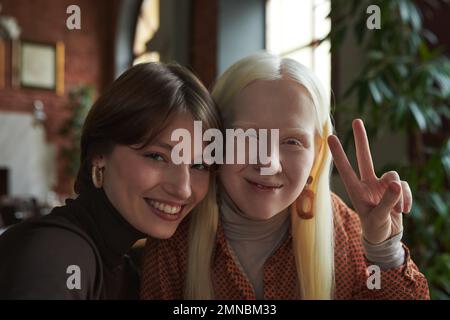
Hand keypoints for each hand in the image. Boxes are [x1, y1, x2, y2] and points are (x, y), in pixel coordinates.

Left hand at [327, 119, 411, 243]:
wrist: (387, 236)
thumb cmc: (375, 228)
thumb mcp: (378, 218)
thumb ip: (387, 201)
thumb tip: (397, 182)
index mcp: (356, 190)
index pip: (345, 169)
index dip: (339, 153)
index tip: (330, 137)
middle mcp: (367, 184)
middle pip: (365, 157)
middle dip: (362, 139)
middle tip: (357, 120)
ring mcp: (382, 185)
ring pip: (393, 176)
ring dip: (398, 194)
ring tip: (397, 211)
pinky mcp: (395, 188)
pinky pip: (404, 186)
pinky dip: (406, 199)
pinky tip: (404, 212)